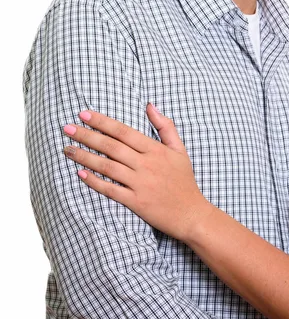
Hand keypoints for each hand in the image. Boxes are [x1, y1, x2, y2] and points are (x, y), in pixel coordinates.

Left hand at [62, 104, 211, 242]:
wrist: (191, 213)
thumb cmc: (184, 180)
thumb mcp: (180, 150)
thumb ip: (166, 126)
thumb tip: (150, 105)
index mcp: (156, 150)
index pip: (125, 132)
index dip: (103, 122)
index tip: (84, 114)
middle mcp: (146, 165)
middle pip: (112, 147)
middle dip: (87, 136)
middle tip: (67, 128)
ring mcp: (140, 184)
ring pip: (107, 167)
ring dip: (85, 157)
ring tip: (67, 149)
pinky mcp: (136, 202)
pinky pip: (111, 190)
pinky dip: (95, 182)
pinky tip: (80, 174)